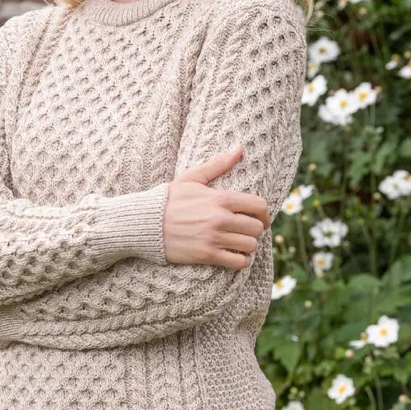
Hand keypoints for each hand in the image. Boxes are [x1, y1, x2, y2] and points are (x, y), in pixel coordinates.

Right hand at [163, 142, 269, 267]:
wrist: (145, 223)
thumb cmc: (168, 199)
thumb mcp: (191, 178)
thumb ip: (218, 164)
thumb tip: (240, 147)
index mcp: (220, 198)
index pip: (259, 206)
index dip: (265, 213)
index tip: (261, 219)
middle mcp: (220, 218)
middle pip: (257, 228)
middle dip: (255, 230)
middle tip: (247, 231)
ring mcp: (214, 238)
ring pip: (250, 246)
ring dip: (248, 246)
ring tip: (241, 244)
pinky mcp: (207, 255)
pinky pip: (239, 263)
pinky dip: (242, 261)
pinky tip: (236, 256)